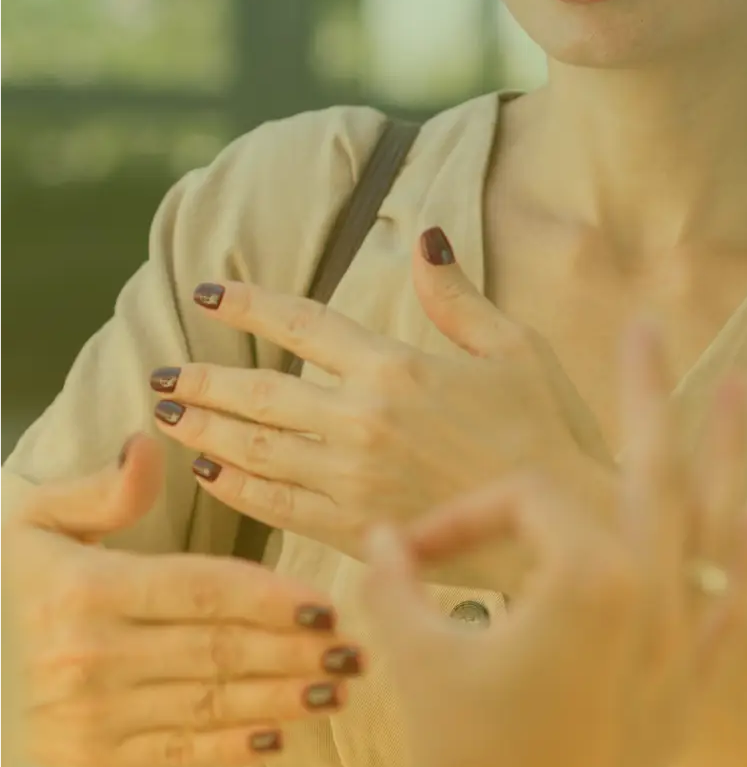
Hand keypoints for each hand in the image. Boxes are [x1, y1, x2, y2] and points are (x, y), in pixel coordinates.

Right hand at [0, 436, 364, 766]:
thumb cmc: (13, 582)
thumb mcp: (36, 518)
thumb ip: (102, 488)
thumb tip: (150, 446)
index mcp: (86, 591)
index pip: (201, 591)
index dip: (270, 596)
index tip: (325, 601)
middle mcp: (89, 658)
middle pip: (217, 650)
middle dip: (295, 651)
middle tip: (354, 648)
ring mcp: (90, 717)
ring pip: (209, 703)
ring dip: (282, 698)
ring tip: (337, 687)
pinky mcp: (93, 760)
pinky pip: (178, 754)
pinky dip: (233, 747)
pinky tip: (282, 732)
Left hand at [151, 229, 613, 590]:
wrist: (565, 526)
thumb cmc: (547, 429)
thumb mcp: (514, 347)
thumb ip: (457, 296)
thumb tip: (424, 236)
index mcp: (399, 368)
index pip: (304, 324)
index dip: (249, 303)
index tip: (207, 290)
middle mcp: (363, 422)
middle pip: (261, 393)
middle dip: (205, 379)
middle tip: (161, 372)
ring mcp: (354, 481)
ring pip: (257, 450)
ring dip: (206, 429)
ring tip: (166, 414)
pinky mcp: (356, 531)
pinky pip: (276, 507)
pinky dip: (236, 488)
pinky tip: (208, 474)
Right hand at [360, 317, 746, 766]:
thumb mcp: (414, 660)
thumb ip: (392, 584)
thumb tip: (376, 538)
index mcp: (585, 577)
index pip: (519, 507)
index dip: (459, 520)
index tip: (408, 558)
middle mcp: (648, 594)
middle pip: (647, 469)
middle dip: (644, 391)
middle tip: (647, 324)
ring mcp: (678, 638)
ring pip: (706, 523)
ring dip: (722, 452)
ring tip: (740, 384)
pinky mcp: (689, 684)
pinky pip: (731, 606)